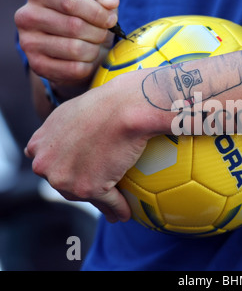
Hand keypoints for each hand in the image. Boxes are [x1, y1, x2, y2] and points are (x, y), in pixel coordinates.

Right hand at [15, 0, 118, 93]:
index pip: (70, 1)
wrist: (79, 46)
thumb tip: (109, 2)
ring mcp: (29, 43)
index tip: (110, 19)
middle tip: (102, 34)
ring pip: (75, 49)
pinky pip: (74, 69)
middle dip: (98, 32)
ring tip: (93, 45)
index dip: (97, 12)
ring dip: (94, 49)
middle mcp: (27, 16)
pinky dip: (88, 66)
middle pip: (74, 26)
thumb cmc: (87, 16)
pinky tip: (86, 60)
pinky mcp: (38, 66)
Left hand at [24, 77, 153, 222]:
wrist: (124, 108)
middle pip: (65, 184)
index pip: (50, 167)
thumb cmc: (105, 105)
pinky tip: (125, 212)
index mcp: (39, 146)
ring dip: (101, 202)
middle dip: (82, 188)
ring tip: (113, 207)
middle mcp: (45, 164)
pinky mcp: (87, 189)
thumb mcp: (68, 113)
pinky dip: (118, 208)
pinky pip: (107, 202)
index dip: (66, 170)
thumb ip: (56, 133)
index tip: (79, 175)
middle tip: (99, 190)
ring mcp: (64, 179)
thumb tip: (52, 146)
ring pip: (85, 196)